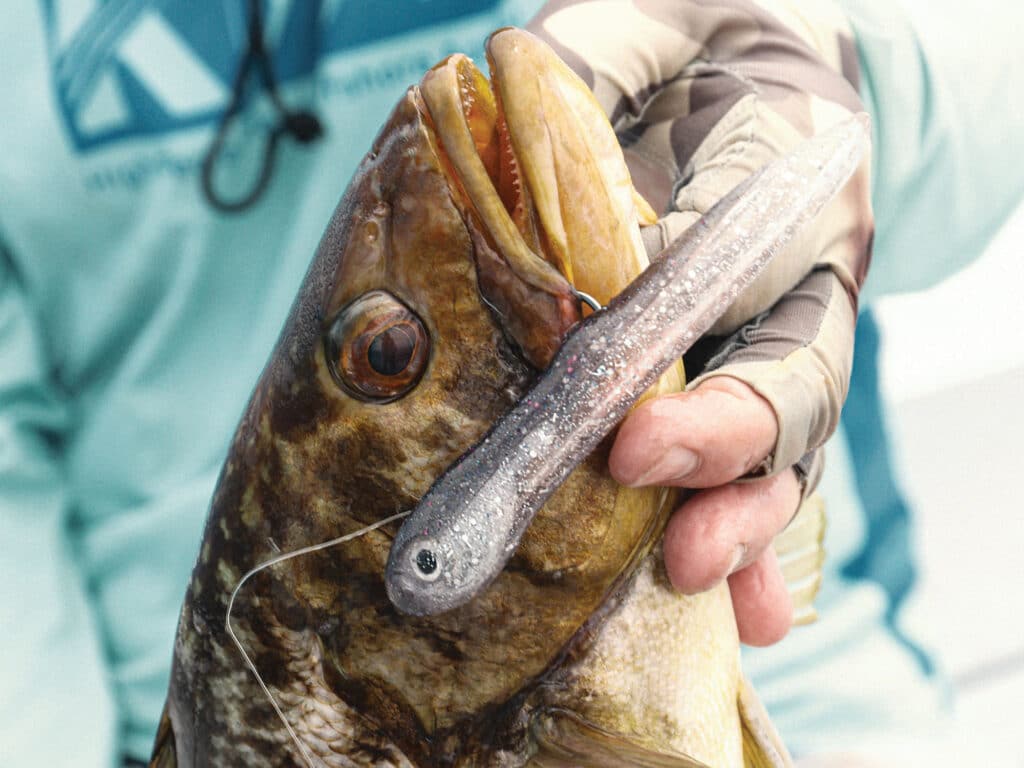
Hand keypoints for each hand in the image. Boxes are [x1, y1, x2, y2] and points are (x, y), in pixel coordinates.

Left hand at [530, 0, 873, 643]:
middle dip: (724, 436)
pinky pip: (768, 471)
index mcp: (784, 168)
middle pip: (790, 369)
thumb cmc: (675, 52)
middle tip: (650, 485)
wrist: (730, 78)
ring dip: (743, 513)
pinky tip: (741, 610)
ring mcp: (785, 340)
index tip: (624, 391)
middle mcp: (803, 271)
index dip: (688, 314)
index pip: (746, 248)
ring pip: (789, 442)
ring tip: (696, 571)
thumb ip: (584, 75)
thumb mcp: (630, 33)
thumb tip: (504, 134)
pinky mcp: (757, 387)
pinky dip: (755, 541)